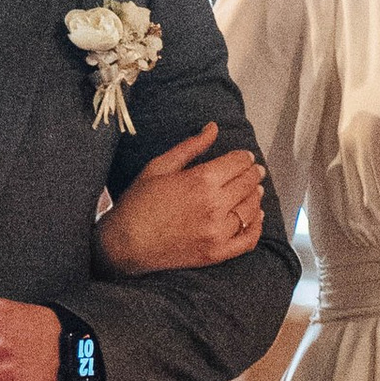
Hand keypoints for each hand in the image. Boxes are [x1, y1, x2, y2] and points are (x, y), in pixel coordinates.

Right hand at [97, 124, 266, 275]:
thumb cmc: (137, 203)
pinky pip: (248, 239)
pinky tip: (255, 217)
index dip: (244, 157)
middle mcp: (214, 205)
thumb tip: (213, 128)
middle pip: (248, 183)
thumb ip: (191, 147)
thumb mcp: (159, 166)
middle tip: (255, 172)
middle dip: (253, 174)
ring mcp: (217, 232)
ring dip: (255, 197)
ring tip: (254, 191)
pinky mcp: (216, 253)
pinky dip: (256, 226)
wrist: (124, 245)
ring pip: (251, 209)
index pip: (238, 162)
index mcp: (201, 180)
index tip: (245, 157)